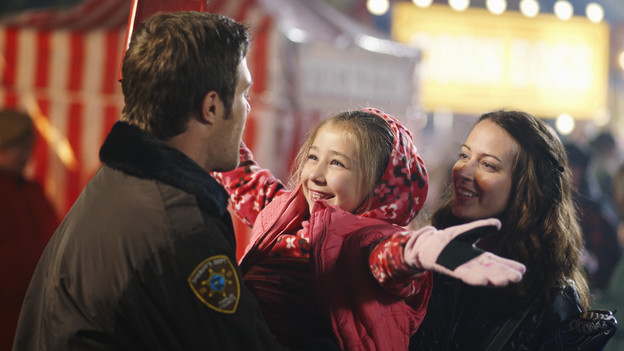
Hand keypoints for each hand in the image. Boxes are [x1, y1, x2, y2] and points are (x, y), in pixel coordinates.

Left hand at [403, 218, 524, 285]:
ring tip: (504, 281)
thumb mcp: (466, 232)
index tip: (523, 270)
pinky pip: (462, 274)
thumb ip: (480, 228)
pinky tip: (482, 280)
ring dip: (491, 279)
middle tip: (517, 278)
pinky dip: (472, 277)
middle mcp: (471, 265)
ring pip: (479, 275)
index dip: (509, 266)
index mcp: (477, 257)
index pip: (496, 262)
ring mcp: (461, 268)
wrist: (426, 246)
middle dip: (504, 275)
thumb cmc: (446, 240)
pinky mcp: (449, 269)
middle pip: (490, 271)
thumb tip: (498, 223)